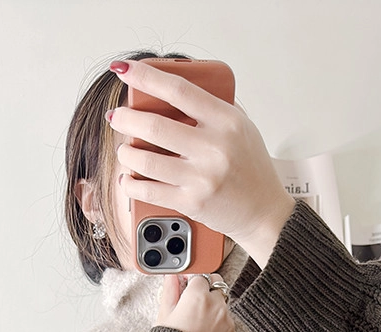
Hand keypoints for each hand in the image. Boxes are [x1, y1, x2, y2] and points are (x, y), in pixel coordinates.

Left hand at [107, 59, 295, 267]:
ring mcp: (202, 178)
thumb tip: (172, 88)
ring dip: (126, 153)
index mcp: (226, 122)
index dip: (146, 77)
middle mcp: (214, 149)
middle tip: (116, 116)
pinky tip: (128, 179)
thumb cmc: (252, 170)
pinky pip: (149, 192)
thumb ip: (213, 108)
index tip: (124, 70)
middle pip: (154, 126)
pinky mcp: (192, 203)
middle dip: (125, 118)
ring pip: (146, 161)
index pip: (178, 90)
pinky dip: (131, 185)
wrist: (264, 212)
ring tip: (124, 150)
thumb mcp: (242, 128)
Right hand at [156, 273, 237, 331]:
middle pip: (217, 287)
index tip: (188, 289)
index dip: (193, 282)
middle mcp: (216, 305)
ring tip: (198, 327)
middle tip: (195, 306)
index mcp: (197, 296)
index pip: (201, 276)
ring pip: (223, 307)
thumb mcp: (164, 316)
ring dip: (214, 311)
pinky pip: (228, 326)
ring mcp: (227, 321)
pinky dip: (219, 329)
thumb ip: (170, 291)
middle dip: (208, 291)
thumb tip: (172, 276)